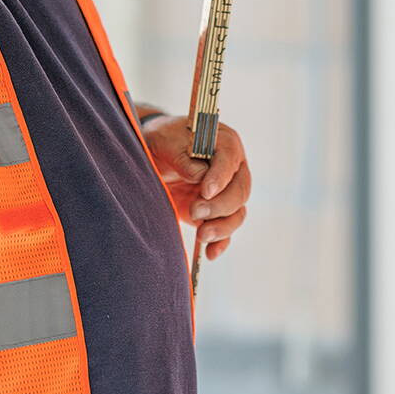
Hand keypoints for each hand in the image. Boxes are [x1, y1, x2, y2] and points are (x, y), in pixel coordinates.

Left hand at [138, 113, 251, 259]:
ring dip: (222, 227)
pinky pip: (226, 229)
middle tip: (195, 211)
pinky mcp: (215, 212)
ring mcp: (226, 192)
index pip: (230, 160)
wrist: (155, 154)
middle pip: (239, 191)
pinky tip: (210, 253)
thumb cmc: (164, 140)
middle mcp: (232, 169)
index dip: (220, 177)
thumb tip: (200, 175)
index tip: (205, 191)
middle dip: (220, 205)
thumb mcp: (167, 140)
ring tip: (201, 235)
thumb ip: (183, 157)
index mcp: (225, 143)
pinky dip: (221, 242)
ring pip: (237, 213)